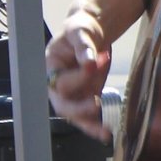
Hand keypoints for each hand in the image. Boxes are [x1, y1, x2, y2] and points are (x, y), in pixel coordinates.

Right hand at [45, 18, 112, 140]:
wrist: (91, 32)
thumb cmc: (80, 29)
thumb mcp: (80, 30)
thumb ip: (83, 45)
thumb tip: (89, 61)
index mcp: (51, 69)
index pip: (61, 81)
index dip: (78, 76)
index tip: (94, 64)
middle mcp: (59, 87)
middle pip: (63, 106)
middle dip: (79, 109)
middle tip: (96, 105)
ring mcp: (74, 95)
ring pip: (77, 117)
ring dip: (90, 125)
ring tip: (105, 131)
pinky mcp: (87, 98)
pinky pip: (90, 116)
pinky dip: (98, 125)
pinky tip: (108, 132)